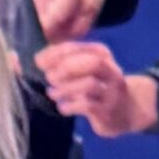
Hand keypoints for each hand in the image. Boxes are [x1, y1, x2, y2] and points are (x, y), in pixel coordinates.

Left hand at [37, 40, 158, 137]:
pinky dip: (70, 106)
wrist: (127, 111)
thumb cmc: (97, 87)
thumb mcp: (85, 70)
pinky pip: (88, 106)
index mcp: (102, 54)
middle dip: (65, 69)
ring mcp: (112, 92)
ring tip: (53, 94)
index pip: (76, 48)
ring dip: (65, 89)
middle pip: (91, 62)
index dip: (54, 54)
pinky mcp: (108, 110)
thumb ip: (62, 62)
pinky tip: (62, 107)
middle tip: (50, 78)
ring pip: (89, 84)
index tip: (38, 62)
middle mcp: (111, 70)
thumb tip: (32, 59)